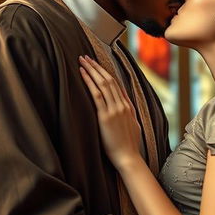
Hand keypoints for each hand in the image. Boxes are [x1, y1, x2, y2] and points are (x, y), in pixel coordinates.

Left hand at [79, 55, 141, 169]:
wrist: (128, 157)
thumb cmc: (129, 145)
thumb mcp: (133, 125)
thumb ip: (129, 111)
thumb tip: (124, 101)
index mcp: (128, 107)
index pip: (116, 84)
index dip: (105, 72)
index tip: (96, 64)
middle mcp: (121, 105)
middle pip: (108, 80)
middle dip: (96, 66)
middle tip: (85, 56)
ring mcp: (114, 110)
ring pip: (102, 83)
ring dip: (91, 70)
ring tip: (82, 60)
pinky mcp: (105, 116)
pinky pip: (96, 95)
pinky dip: (89, 82)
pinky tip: (82, 73)